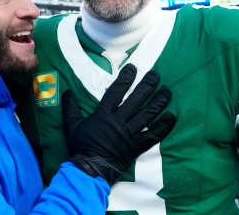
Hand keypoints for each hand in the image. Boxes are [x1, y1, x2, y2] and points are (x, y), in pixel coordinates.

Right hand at [62, 64, 175, 184]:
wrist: (89, 170)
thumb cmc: (80, 147)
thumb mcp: (71, 126)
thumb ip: (70, 108)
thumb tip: (66, 91)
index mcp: (103, 115)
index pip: (117, 91)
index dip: (126, 78)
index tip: (133, 68)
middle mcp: (118, 121)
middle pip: (137, 99)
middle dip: (148, 84)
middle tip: (156, 74)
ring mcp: (129, 134)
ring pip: (148, 114)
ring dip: (159, 101)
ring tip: (167, 91)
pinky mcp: (137, 146)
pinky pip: (154, 135)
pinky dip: (164, 126)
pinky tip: (172, 116)